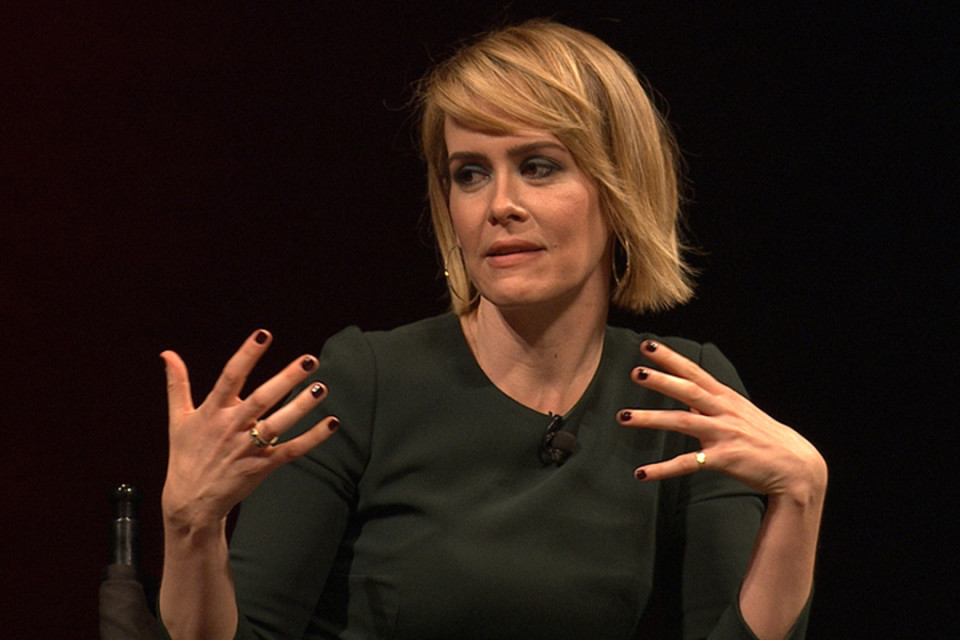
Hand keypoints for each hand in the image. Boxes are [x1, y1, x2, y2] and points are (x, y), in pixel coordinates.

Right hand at [160, 329, 338, 529]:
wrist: (190, 502)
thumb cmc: (186, 455)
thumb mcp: (177, 418)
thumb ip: (177, 384)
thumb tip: (167, 353)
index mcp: (212, 412)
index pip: (230, 377)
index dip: (247, 355)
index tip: (264, 334)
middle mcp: (231, 428)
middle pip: (262, 398)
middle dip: (286, 378)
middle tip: (310, 359)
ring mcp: (247, 448)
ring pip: (279, 424)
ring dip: (302, 406)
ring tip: (322, 387)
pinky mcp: (261, 466)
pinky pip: (291, 450)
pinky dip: (313, 438)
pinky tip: (332, 423)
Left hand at [617, 340, 826, 499]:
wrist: (796, 466)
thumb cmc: (763, 438)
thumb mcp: (737, 413)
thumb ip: (710, 404)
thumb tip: (686, 394)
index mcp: (725, 398)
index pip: (694, 372)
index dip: (670, 358)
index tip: (647, 345)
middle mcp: (724, 411)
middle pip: (688, 390)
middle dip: (661, 380)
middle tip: (634, 372)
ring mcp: (724, 434)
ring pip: (682, 422)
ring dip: (651, 419)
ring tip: (623, 416)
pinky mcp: (724, 459)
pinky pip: (688, 464)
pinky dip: (662, 469)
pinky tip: (641, 473)